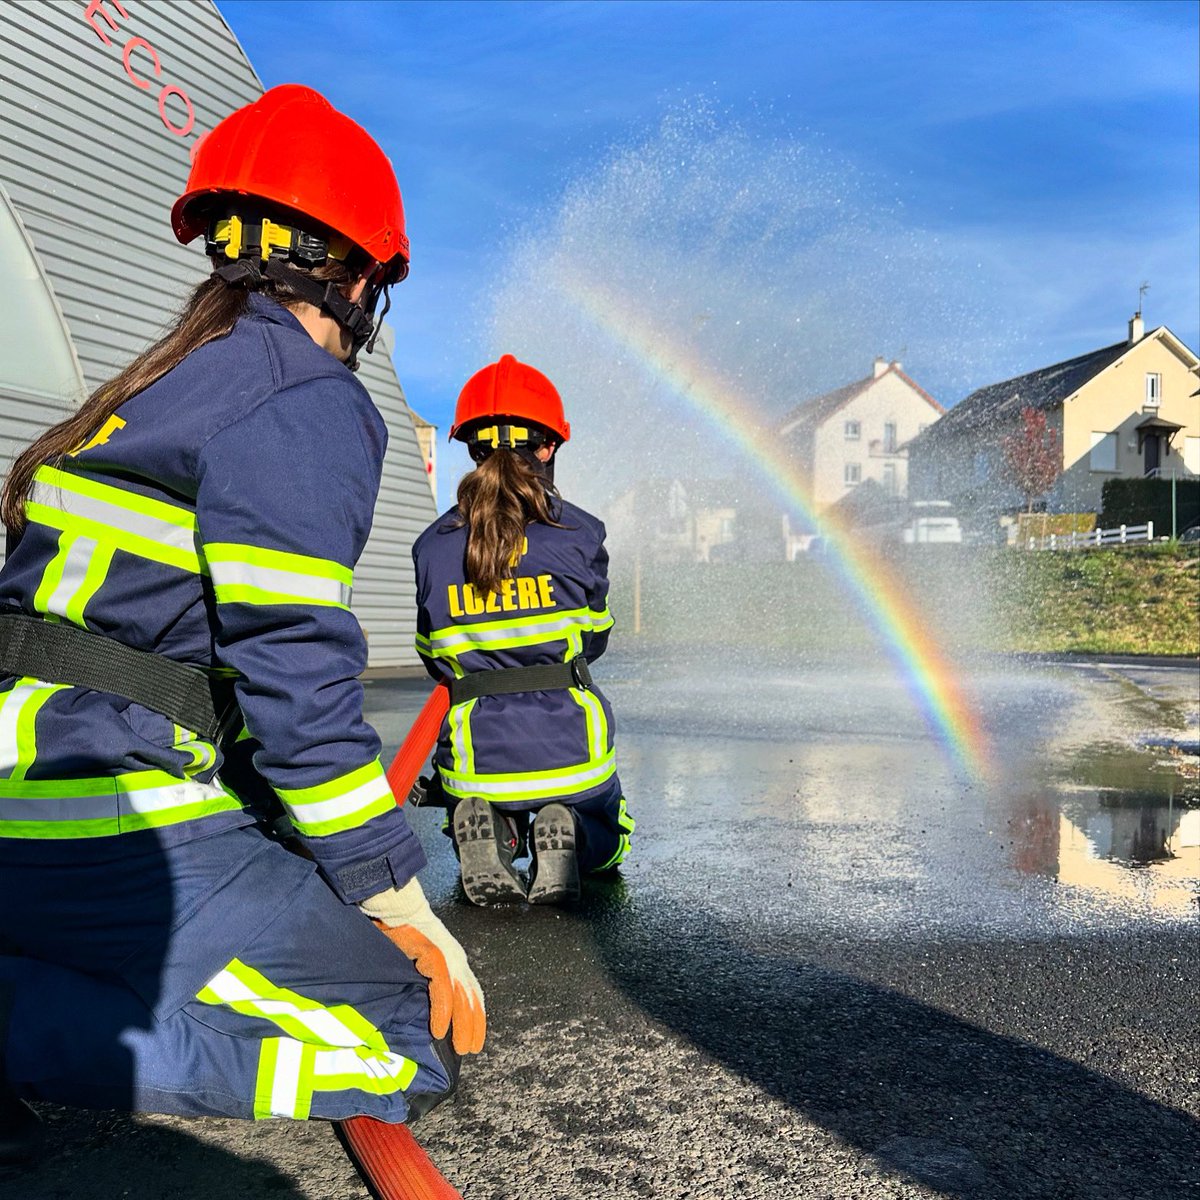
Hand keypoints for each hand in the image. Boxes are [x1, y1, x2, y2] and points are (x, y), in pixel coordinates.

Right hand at [359, 876, 485, 1054]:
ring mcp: (448, 956)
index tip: (475, 1039)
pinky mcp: (434, 954)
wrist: (391, 907)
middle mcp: (456, 958)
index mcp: (454, 960)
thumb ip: (422, 983)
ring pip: (462, 996)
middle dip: (473, 1025)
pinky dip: (442, 1011)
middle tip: (471, 1050)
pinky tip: (439, 1030)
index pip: (471, 992)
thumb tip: (419, 1012)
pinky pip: (442, 988)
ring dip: (462, 1024)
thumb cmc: (398, 934)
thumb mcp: (416, 963)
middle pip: (472, 997)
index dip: (475, 1016)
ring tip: (460, 1047)